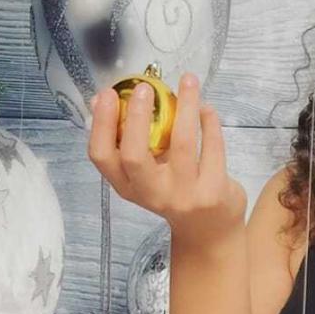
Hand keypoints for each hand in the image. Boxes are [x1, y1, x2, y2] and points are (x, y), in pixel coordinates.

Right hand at [87, 73, 246, 244]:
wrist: (208, 232)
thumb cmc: (173, 192)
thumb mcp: (146, 173)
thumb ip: (128, 141)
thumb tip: (102, 98)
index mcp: (129, 186)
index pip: (102, 157)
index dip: (101, 124)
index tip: (107, 94)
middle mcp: (152, 194)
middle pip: (134, 156)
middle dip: (136, 116)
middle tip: (145, 87)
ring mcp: (184, 196)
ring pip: (182, 144)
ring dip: (185, 106)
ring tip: (188, 81)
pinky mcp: (213, 193)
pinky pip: (212, 148)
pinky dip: (209, 122)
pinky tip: (206, 109)